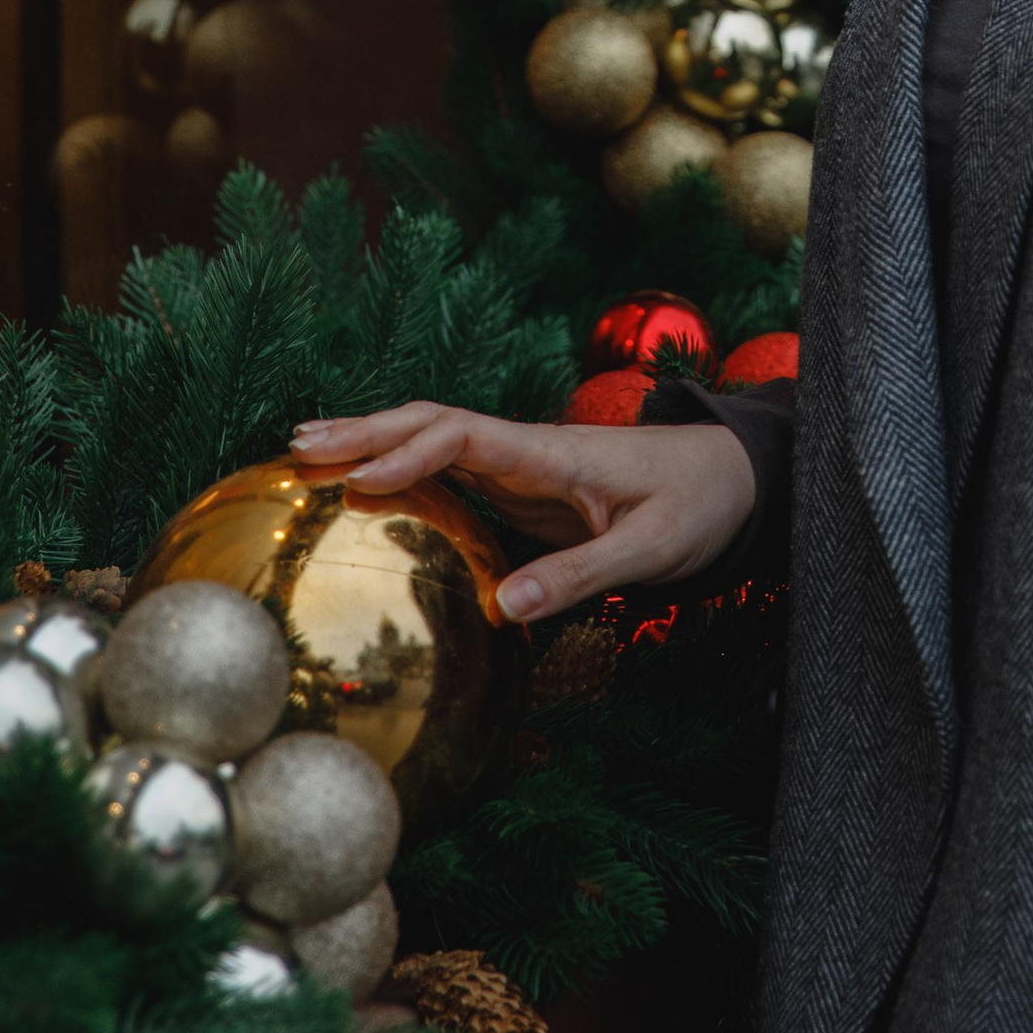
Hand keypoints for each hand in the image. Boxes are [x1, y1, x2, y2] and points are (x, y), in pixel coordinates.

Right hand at [286, 403, 758, 625]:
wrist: (735, 479)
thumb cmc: (700, 505)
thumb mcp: (651, 548)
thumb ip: (583, 576)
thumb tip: (507, 608)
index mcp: (553, 452)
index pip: (463, 436)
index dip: (406, 451)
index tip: (355, 478)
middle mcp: (528, 451)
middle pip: (433, 424)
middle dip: (366, 430)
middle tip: (296, 445)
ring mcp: (523, 470)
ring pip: (437, 444)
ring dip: (375, 445)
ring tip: (306, 459)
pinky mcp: (526, 494)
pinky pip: (453, 477)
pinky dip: (403, 477)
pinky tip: (366, 497)